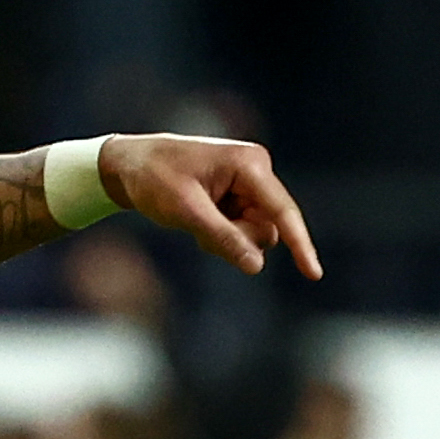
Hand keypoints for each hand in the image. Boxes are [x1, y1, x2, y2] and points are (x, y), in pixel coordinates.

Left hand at [102, 134, 321, 278]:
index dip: (301, 244)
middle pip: (268, 227)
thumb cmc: (152, 179)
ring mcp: (246, 184)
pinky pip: (243, 230)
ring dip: (228, 239)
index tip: (314, 275)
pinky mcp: (237, 196)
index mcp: (248, 164)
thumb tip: (257, 266)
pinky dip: (222, 235)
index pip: (282, 211)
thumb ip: (223, 238)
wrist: (125, 165)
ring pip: (256, 233)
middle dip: (238, 239)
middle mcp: (254, 171)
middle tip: (200, 231)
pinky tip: (196, 222)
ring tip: (194, 224)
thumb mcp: (186, 211)